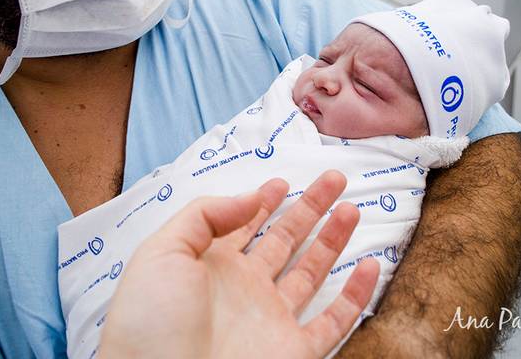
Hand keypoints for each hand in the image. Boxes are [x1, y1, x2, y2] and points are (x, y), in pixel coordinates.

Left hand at [98, 170, 379, 358]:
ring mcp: (271, 320)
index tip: (283, 181)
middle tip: (334, 180)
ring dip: (333, 240)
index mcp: (211, 266)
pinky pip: (334, 322)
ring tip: (350, 209)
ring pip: (312, 273)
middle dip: (309, 209)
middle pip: (285, 240)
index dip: (263, 202)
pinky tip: (369, 266)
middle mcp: (244, 289)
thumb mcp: (163, 252)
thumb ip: (205, 215)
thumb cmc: (151, 321)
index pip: (243, 226)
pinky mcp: (294, 351)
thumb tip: (252, 195)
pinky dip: (355, 296)